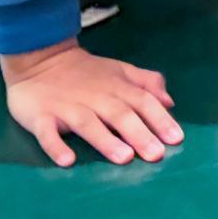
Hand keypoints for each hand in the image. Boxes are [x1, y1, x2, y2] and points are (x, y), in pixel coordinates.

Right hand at [1, 39, 181, 167]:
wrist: (40, 58)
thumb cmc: (86, 72)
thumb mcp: (120, 71)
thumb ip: (146, 84)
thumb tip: (170, 102)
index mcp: (117, 87)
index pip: (143, 102)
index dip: (160, 119)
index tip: (176, 139)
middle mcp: (95, 97)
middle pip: (120, 115)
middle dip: (140, 134)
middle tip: (156, 155)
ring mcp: (67, 107)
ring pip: (88, 124)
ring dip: (106, 141)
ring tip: (124, 158)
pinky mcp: (41, 116)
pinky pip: (47, 132)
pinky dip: (56, 146)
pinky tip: (67, 161)